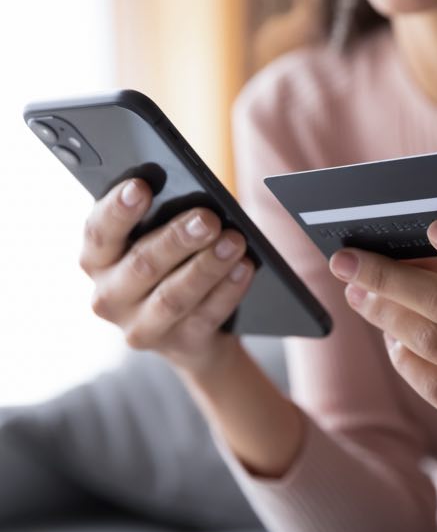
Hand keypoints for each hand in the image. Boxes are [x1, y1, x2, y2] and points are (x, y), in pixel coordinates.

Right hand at [79, 178, 253, 374]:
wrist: (189, 332)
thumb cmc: (170, 266)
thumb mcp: (154, 242)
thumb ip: (160, 220)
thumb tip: (193, 199)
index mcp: (98, 261)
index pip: (99, 232)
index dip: (118, 209)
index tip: (140, 186)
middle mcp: (110, 297)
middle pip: (142, 264)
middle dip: (177, 239)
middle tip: (208, 219)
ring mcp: (141, 327)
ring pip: (174, 296)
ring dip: (207, 266)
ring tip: (235, 241)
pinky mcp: (179, 345)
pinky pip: (206, 316)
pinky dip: (228, 290)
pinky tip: (244, 268)